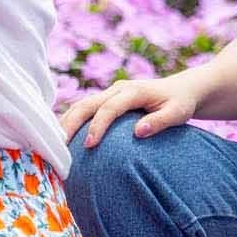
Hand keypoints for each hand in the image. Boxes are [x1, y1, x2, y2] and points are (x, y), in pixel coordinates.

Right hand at [58, 68, 205, 148]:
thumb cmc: (180, 103)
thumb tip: (139, 132)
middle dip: (70, 123)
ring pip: (81, 105)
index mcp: (133, 91)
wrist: (182, 90)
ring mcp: (110, 93)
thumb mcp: (178, 113)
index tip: (88, 146)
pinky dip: (72, 122)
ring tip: (54, 145)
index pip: (109, 108)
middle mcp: (117, 89)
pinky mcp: (106, 100)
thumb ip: (160, 122)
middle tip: (58, 147)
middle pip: (86, 104)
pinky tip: (62, 139)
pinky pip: (84, 109)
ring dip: (66, 123)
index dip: (97, 126)